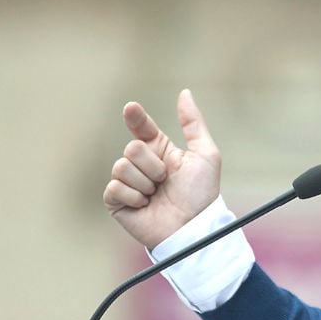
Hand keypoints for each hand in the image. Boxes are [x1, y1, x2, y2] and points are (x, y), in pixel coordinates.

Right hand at [102, 89, 221, 249]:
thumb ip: (193, 124)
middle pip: (132, 147)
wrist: (193, 226)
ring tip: (157, 195)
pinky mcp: (117, 201)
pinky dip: (134, 196)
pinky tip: (145, 206)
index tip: (132, 108)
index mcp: (160, 150)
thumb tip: (184, 93)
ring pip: (122, 166)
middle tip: (166, 180)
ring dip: (145, 182)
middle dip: (153, 164)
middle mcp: (141, 164)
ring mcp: (127, 182)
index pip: (142, 127)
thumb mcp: (206, 155)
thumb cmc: (202, 194)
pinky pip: (115, 187)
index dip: (135, 117)